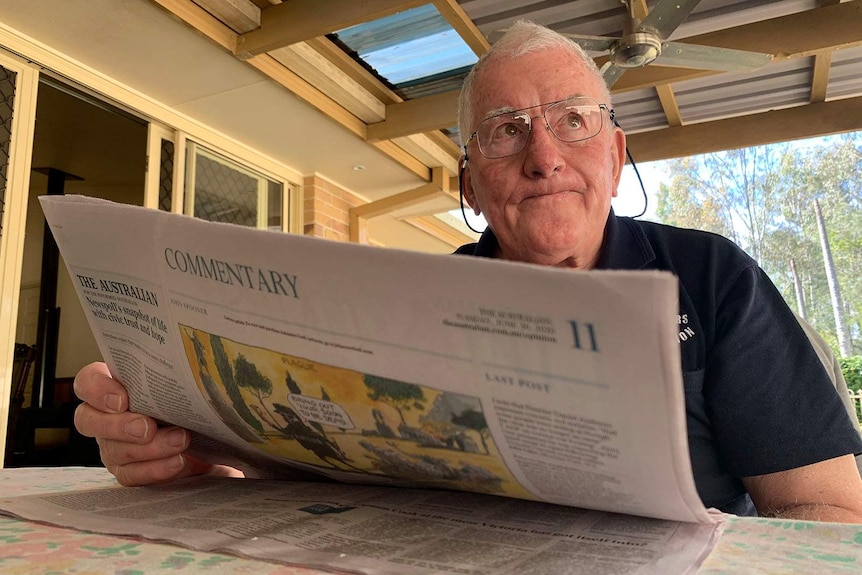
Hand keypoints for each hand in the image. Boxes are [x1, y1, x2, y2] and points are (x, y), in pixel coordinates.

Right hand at [73, 362, 241, 485]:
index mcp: (112, 386)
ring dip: (149, 448)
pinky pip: (132, 475)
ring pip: (115, 450)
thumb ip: (171, 375)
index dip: (97, 389)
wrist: (206, 433)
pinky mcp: (127, 470)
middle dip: (118, 426)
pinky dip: (156, 469)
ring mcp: (112, 445)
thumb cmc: (186, 398)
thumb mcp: (179, 383)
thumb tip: (185, 364)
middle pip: (88, 420)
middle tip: (147, 427)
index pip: (87, 381)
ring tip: (180, 440)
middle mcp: (104, 416)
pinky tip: (177, 461)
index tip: (122, 399)